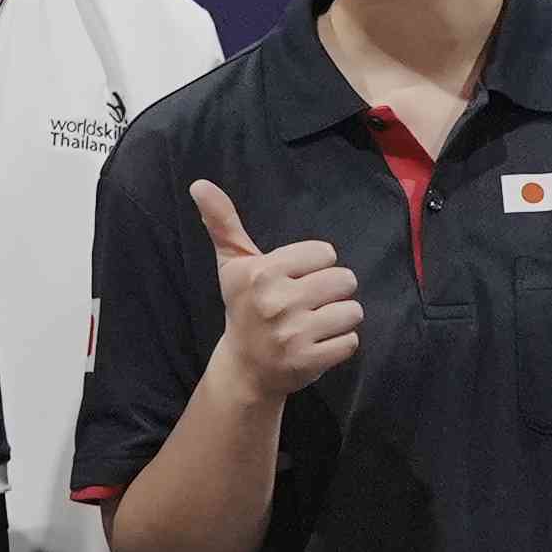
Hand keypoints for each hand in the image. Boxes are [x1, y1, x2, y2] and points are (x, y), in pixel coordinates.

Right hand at [192, 181, 363, 400]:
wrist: (244, 368)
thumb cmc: (244, 307)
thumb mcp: (232, 264)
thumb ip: (223, 222)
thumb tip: (199, 184)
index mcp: (261, 273)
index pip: (325, 252)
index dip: (315, 265)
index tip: (295, 279)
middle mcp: (277, 302)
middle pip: (344, 279)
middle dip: (333, 290)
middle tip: (309, 303)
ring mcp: (293, 334)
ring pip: (352, 311)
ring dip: (340, 317)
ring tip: (316, 323)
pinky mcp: (309, 361)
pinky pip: (351, 341)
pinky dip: (341, 343)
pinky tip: (318, 344)